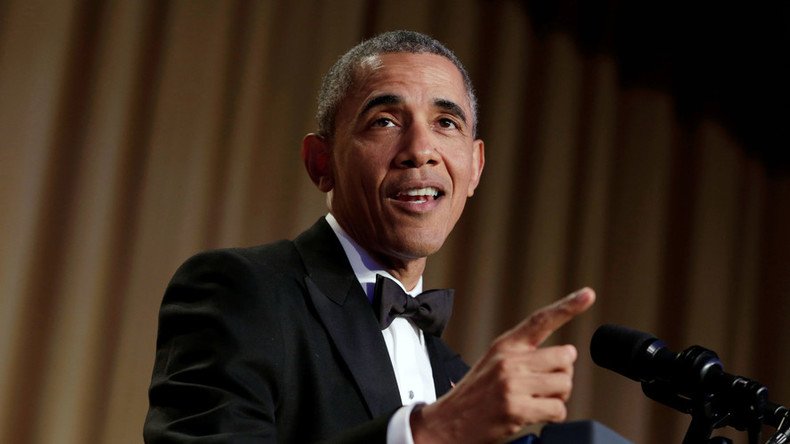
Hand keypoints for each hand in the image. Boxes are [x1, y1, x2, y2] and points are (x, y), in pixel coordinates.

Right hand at [411, 287, 595, 443]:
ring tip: (534, 402)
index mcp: (505, 345)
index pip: (541, 320)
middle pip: (565, 357)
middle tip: (542, 387)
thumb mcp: (493, 363)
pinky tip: (532, 415)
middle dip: (562, 375)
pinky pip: (557, 409)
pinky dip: (552, 416)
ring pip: (565, 384)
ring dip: (557, 398)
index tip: (588, 294)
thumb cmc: (474, 396)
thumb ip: (524, 355)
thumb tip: (564, 356)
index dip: (567, 306)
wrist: (446, 423)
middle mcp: (509, 360)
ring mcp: (512, 383)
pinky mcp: (516, 408)